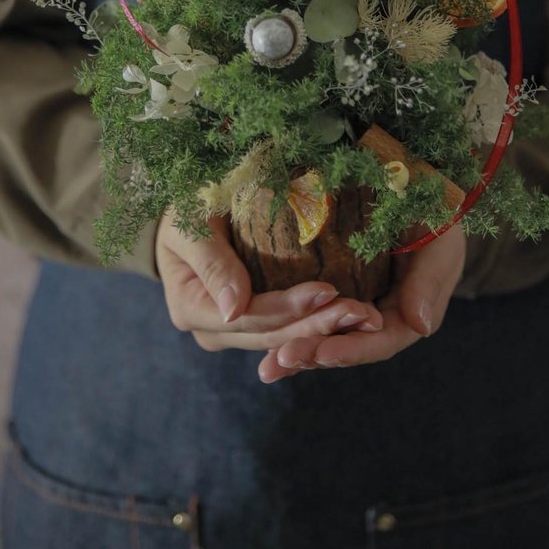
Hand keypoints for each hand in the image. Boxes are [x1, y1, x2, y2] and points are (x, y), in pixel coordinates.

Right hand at [155, 208, 382, 352]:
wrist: (181, 212)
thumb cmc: (183, 209)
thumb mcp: (190, 225)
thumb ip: (211, 262)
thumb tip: (235, 310)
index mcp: (192, 309)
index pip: (250, 317)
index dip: (290, 308)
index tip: (329, 289)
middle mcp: (214, 330)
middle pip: (273, 335)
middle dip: (319, 325)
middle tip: (362, 312)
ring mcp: (234, 331)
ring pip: (285, 338)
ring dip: (327, 329)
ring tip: (366, 317)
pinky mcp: (254, 322)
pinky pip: (289, 328)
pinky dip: (320, 323)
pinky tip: (354, 318)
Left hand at [257, 220, 465, 381]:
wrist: (417, 185)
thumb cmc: (436, 213)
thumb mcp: (441, 243)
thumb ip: (430, 282)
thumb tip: (421, 327)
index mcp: (409, 313)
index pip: (380, 342)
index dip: (352, 350)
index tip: (322, 353)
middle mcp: (381, 316)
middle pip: (347, 346)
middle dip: (315, 355)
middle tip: (282, 360)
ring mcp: (357, 303)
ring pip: (326, 335)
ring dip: (298, 349)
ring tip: (268, 365)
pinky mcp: (336, 286)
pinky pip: (312, 313)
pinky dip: (291, 327)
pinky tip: (265, 342)